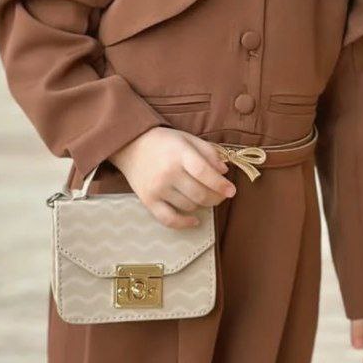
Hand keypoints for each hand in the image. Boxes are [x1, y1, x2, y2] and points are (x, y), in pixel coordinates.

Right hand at [109, 126, 236, 228]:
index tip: (232, 191)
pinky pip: (169, 219)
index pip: (204, 172)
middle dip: (216, 197)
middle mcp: (168, 172)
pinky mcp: (148, 201)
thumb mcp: (188, 139)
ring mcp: (157, 189)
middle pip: (199, 194)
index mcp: (180, 154)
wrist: (131, 145)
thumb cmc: (164, 141)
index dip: (220, 184)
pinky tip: (195, 220)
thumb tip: (224, 171)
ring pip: (189, 206)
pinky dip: (184, 223)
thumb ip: (209, 152)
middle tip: (222, 195)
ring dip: (202, 205)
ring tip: (204, 196)